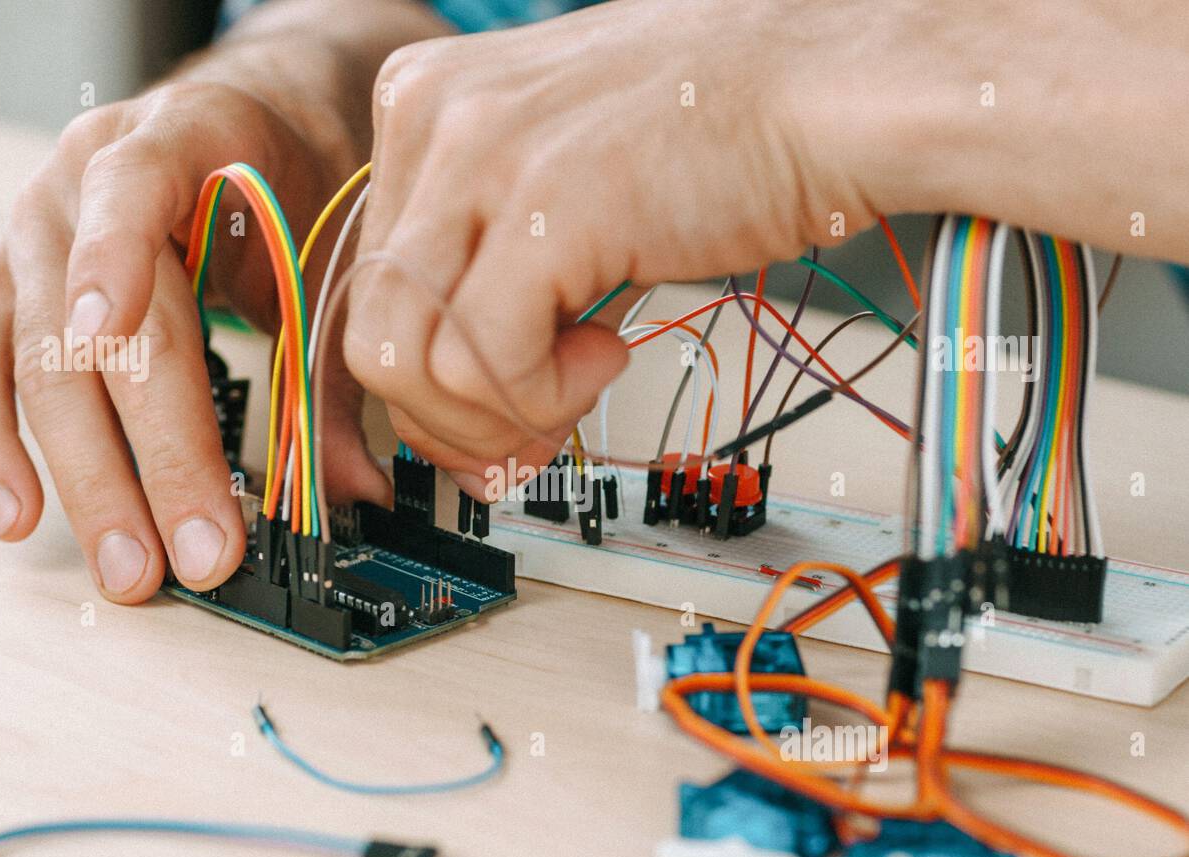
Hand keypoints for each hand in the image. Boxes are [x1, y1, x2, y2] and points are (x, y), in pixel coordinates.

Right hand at [0, 0, 447, 603]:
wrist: (246, 128)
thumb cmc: (285, 182)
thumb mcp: (322, 250)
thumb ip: (333, 365)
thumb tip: (356, 492)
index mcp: (173, 142)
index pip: (132, 189)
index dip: (115, 260)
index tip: (107, 333)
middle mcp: (78, 185)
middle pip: (98, 327)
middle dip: (153, 455)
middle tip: (197, 551)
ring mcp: (29, 240)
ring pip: (36, 367)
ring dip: (87, 479)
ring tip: (129, 565)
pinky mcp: (3, 291)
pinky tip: (20, 514)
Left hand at [343, 0, 1188, 496]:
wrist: (825, 93)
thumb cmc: (715, 141)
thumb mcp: (559, 194)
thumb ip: (492, 282)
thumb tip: (466, 415)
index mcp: (425, 108)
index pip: (368, 292)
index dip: (428, 387)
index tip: (492, 419)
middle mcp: (435, 119)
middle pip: (371, 336)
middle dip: (449, 420)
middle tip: (530, 427)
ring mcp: (483, 155)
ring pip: (406, 363)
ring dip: (497, 416)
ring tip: (581, 377)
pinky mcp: (546, 206)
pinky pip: (487, 364)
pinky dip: (545, 397)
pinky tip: (610, 351)